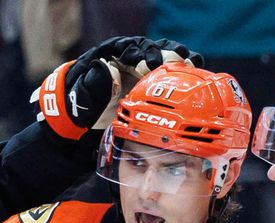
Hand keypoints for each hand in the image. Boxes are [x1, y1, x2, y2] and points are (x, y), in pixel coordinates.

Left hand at [31, 36, 199, 139]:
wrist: (80, 122)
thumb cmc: (79, 108)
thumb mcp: (79, 100)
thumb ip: (92, 85)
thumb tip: (106, 67)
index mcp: (108, 56)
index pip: (125, 48)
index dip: (137, 54)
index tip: (146, 65)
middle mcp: (126, 58)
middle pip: (147, 48)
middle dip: (160, 55)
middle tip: (170, 66)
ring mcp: (140, 68)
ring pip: (162, 55)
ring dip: (176, 57)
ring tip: (190, 64)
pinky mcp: (151, 80)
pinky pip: (170, 70)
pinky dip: (183, 68)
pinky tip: (195, 70)